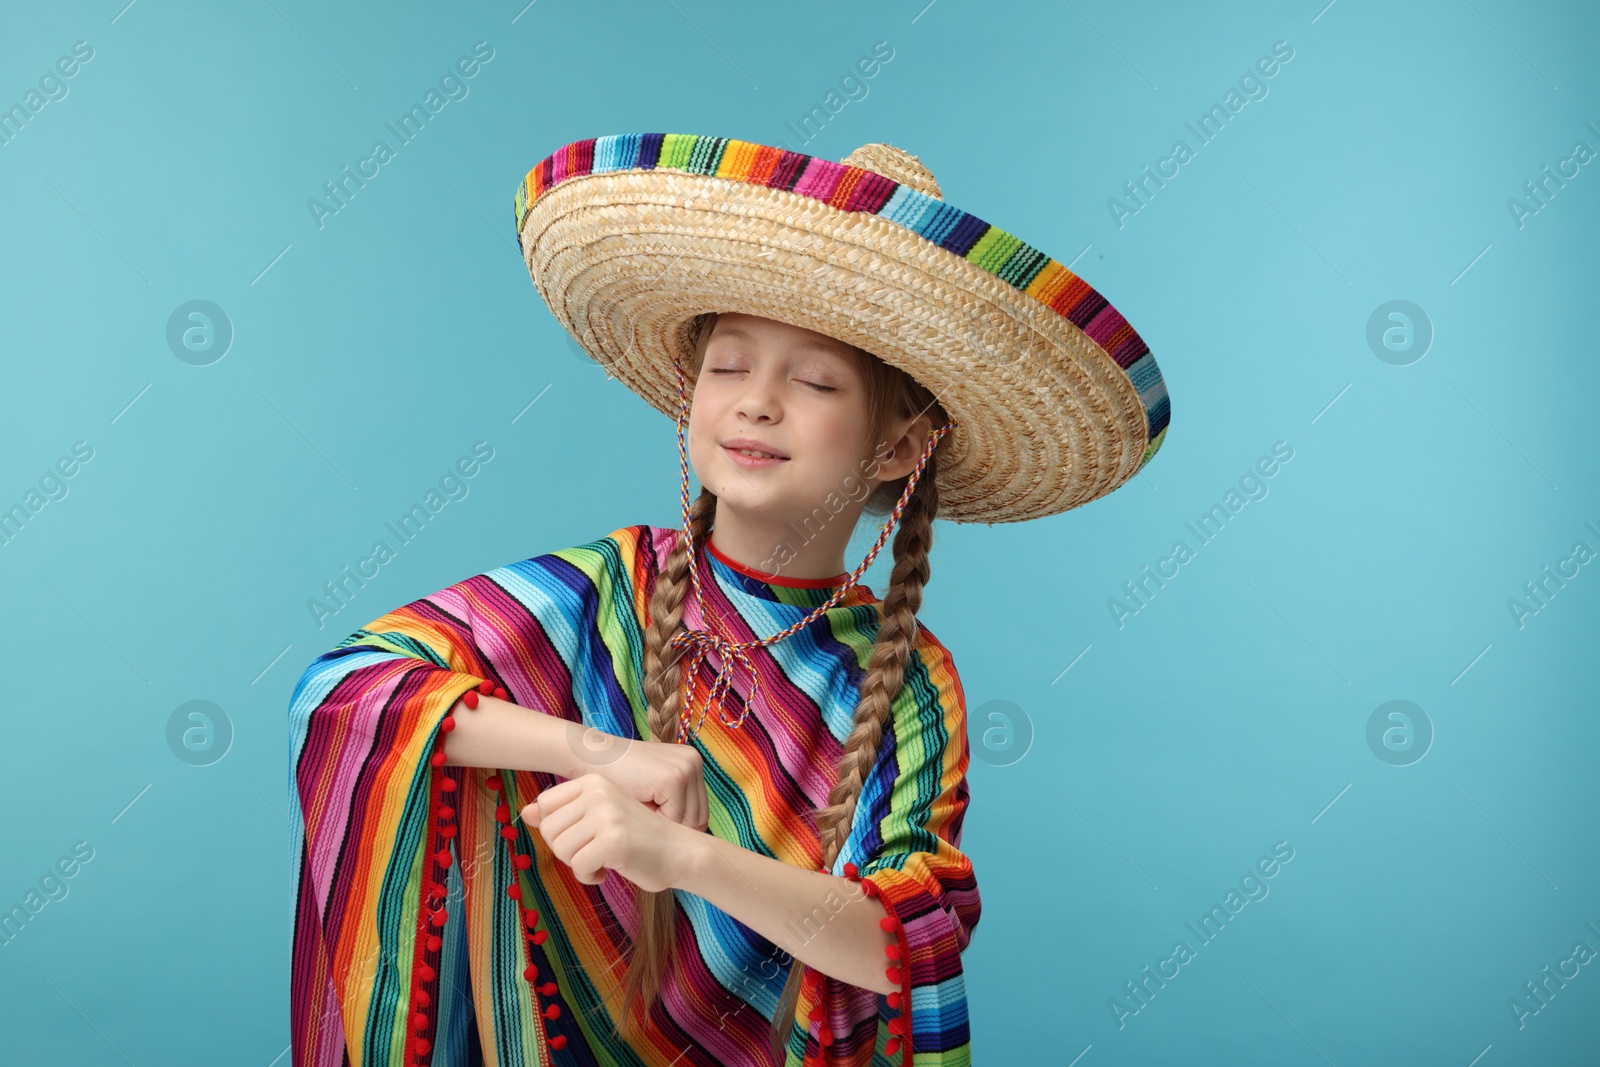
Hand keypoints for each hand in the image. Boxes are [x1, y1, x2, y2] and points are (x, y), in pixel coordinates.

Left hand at [522, 773, 697, 890]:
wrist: (680, 852)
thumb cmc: (638, 838)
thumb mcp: (598, 818)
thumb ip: (564, 815)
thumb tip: (526, 813)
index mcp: (594, 781)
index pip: (546, 805)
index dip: (558, 830)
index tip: (582, 837)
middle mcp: (599, 792)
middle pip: (549, 829)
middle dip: (566, 850)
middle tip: (592, 853)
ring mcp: (607, 814)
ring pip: (561, 849)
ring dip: (578, 865)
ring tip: (602, 861)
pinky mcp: (613, 840)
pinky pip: (579, 867)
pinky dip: (590, 877)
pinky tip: (609, 871)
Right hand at [567, 728, 708, 831]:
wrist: (592, 756)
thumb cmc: (618, 777)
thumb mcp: (653, 787)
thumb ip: (672, 803)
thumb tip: (690, 839)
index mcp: (691, 763)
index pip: (699, 812)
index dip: (677, 826)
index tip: (655, 827)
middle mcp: (694, 762)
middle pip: (699, 817)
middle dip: (674, 827)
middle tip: (648, 825)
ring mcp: (686, 768)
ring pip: (688, 820)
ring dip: (665, 825)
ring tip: (642, 816)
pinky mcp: (674, 778)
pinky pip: (675, 817)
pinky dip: (657, 821)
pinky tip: (639, 812)